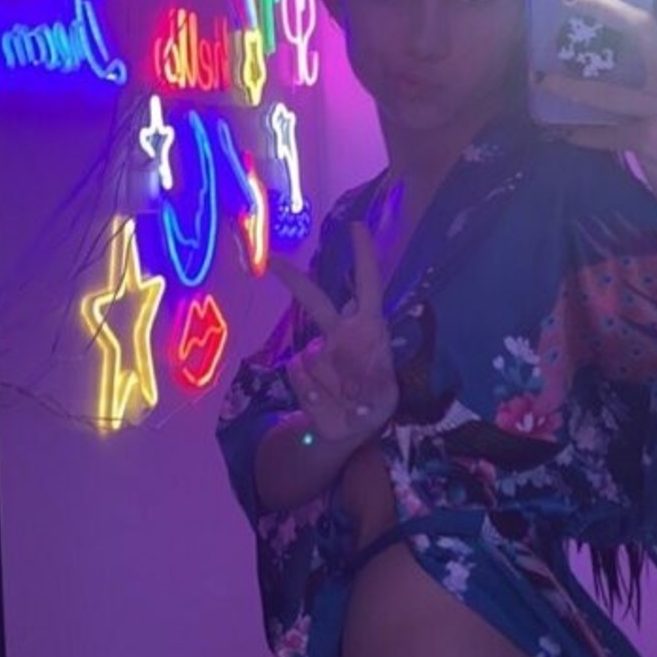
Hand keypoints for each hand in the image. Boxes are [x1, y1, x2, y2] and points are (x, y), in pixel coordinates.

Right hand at [274, 222, 398, 444]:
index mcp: (369, 328)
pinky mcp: (299, 371)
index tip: (355, 227)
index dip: (363, 257)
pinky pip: (300, 376)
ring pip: (312, 356)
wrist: (349, 430)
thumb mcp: (383, 395)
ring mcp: (318, 351)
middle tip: (273, 262)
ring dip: (333, 384)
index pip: (368, 286)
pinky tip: (330, 403)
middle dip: (294, 280)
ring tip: (348, 400)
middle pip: (315, 300)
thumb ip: (370, 381)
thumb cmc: (373, 402)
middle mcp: (341, 332)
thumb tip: (351, 378)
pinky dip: (316, 396)